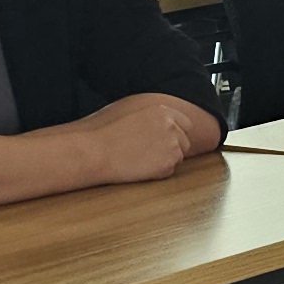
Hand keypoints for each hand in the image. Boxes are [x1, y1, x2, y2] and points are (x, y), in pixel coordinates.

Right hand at [78, 93, 216, 186]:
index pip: (186, 124)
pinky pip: (169, 171)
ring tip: (141, 159)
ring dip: (165, 160)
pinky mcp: (167, 165)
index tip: (166, 140)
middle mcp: (172, 127)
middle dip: (173, 148)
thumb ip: (154, 117)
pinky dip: (158, 172)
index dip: (176, 134)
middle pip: (185, 142)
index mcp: (162, 111)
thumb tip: (164, 125)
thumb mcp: (133, 114)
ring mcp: (172, 146)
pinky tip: (140, 167)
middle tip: (150, 153)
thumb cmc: (107, 134)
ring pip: (178, 158)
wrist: (97, 152)